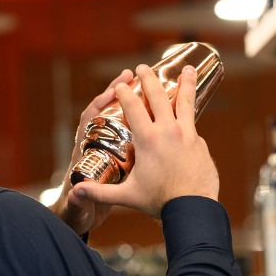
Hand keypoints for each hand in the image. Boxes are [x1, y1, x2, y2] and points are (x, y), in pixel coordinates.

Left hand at [52, 68, 133, 235]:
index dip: (98, 106)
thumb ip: (78, 202)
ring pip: (118, 120)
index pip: (88, 122)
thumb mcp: (78, 208)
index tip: (111, 93)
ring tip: (147, 83)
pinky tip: (156, 113)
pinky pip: (128, 133)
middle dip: (116, 92)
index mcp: (84, 154)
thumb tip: (76, 196)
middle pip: (103, 113)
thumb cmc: (75, 211)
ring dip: (131, 101)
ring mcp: (104, 152)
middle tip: (131, 74)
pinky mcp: (115, 160)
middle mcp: (94, 148)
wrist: (77, 218)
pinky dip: (140, 121)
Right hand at [70, 63, 219, 219]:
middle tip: (142, 67)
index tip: (120, 84)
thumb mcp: (127, 196)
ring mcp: (187, 134)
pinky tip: (189, 112)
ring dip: (184, 83)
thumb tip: (76, 192)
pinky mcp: (200, 142)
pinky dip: (189, 112)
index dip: (123, 93)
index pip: (132, 107)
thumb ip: (100, 192)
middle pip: (158, 95)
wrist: (193, 208)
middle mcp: (168, 131)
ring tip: (186, 68)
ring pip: (185, 101)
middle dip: (148, 78)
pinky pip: (193, 122)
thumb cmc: (159, 202)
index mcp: (148, 139)